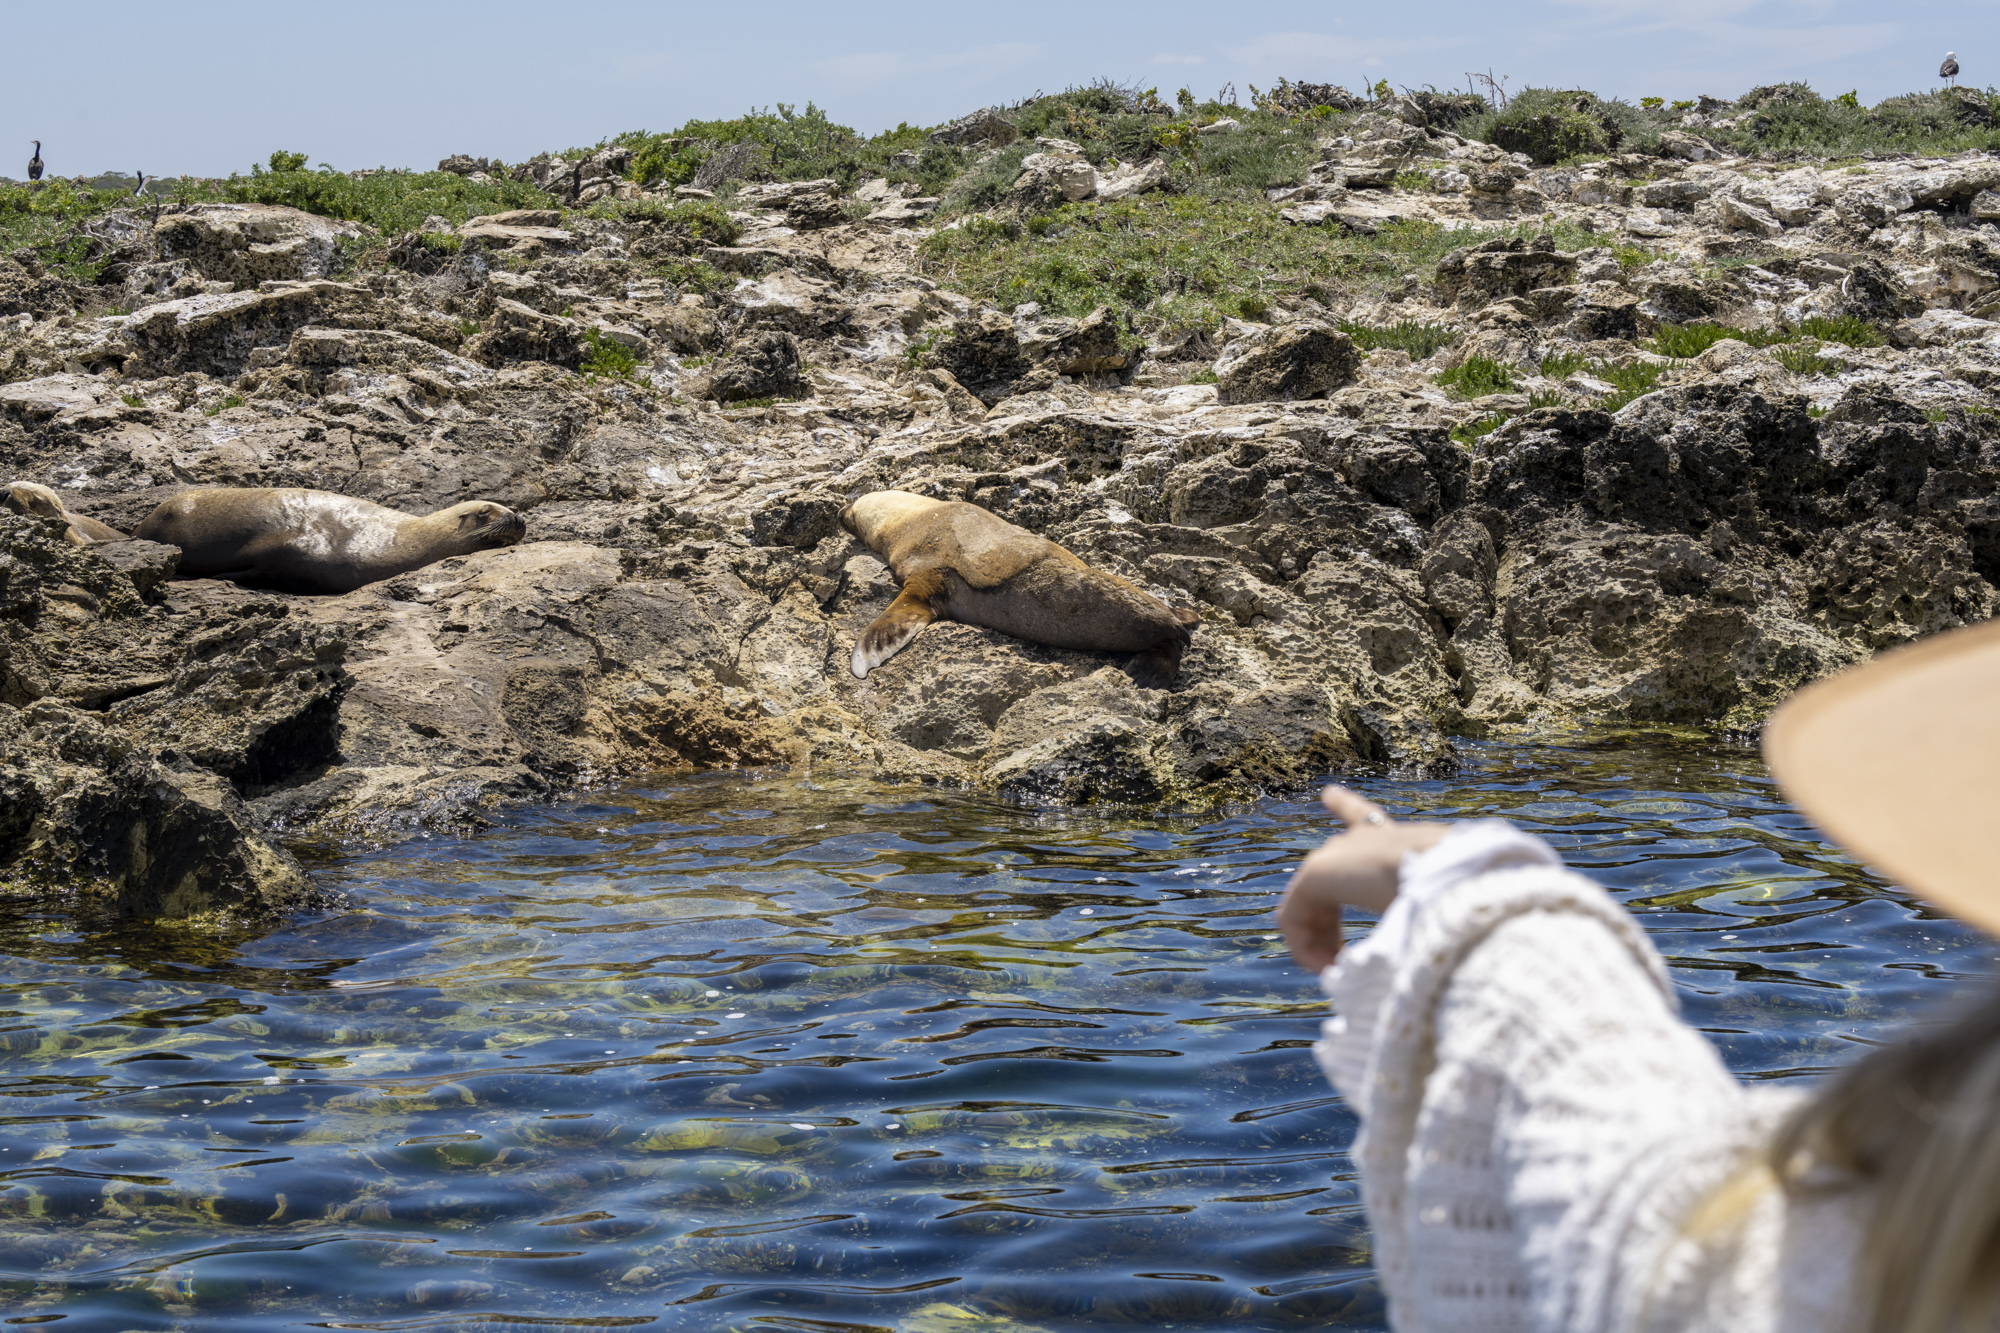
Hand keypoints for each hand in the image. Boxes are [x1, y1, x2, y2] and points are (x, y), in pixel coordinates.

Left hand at [1278, 786, 1447, 971]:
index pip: (1366, 819)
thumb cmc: (1461, 900)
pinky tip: (1324, 970)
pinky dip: (1305, 947)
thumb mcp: (1440, 912)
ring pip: (1311, 904)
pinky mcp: (1317, 872)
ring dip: (1321, 944)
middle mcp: (1365, 840)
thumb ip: (1423, 923)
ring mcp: (1338, 852)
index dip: (1345, 806)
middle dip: (1324, 923)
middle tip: (1333, 964)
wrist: (1457, 883)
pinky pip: (1294, 916)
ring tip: (1335, 974)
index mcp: (1400, 842)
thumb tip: (1424, 964)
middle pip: (1330, 877)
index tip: (1327, 794)